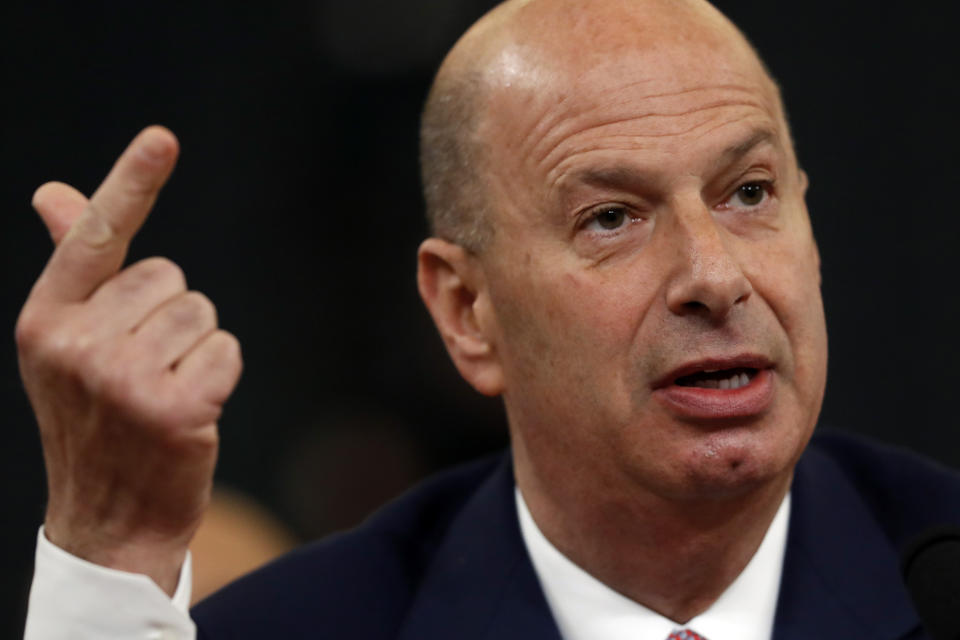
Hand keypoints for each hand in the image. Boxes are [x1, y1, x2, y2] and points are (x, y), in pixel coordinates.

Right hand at [15, 127, 242, 593]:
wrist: (108, 518)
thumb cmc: (96, 419)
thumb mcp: (67, 344)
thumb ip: (75, 268)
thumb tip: (52, 192)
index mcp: (45, 320)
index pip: (94, 237)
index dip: (130, 183)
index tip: (163, 139)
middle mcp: (76, 345)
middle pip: (171, 278)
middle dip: (171, 318)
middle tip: (145, 370)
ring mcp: (121, 380)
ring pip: (202, 314)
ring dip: (196, 349)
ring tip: (163, 392)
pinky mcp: (172, 410)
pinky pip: (226, 350)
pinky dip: (219, 376)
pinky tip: (189, 412)